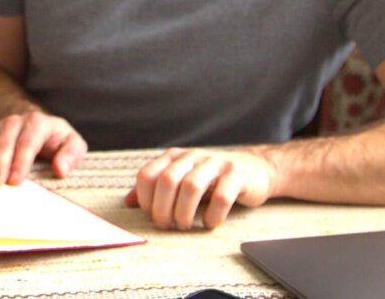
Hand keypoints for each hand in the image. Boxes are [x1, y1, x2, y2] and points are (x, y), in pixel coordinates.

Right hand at [0, 111, 86, 185]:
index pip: (28, 142)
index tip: (14, 181)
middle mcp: (15, 122)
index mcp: (38, 123)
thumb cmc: (56, 141)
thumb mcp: (72, 143)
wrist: (37, 125)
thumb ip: (71, 154)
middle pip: (5, 142)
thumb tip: (60, 169)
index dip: (20, 161)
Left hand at [125, 147, 275, 229]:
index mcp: (174, 157)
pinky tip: (210, 224)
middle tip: (167, 226)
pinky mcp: (237, 175)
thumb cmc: (213, 180)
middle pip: (167, 180)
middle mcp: (193, 157)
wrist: (255, 170)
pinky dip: (212, 215)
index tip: (152, 217)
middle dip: (162, 208)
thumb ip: (156, 189)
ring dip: (184, 212)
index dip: (145, 200)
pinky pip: (221, 196)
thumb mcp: (182, 180)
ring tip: (186, 226)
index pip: (147, 175)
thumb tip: (129, 202)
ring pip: (192, 186)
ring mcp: (216, 164)